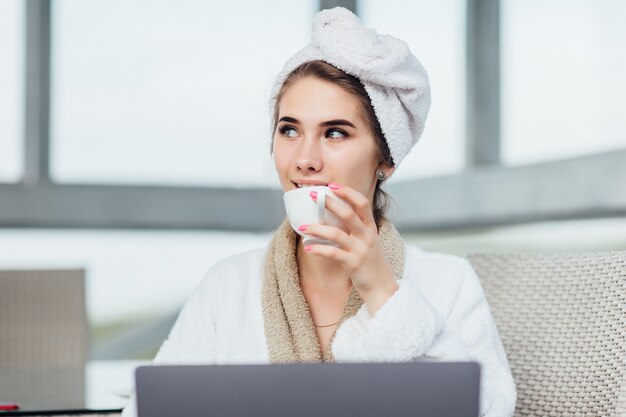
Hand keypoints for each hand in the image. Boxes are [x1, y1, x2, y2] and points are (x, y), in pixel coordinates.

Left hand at [299, 182, 398, 315]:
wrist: (382, 288)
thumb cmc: (372, 263)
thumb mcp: (369, 241)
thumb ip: (357, 228)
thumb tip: (336, 214)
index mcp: (371, 228)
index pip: (362, 203)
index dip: (347, 192)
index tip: (332, 185)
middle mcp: (367, 236)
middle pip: (349, 214)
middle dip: (329, 203)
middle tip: (312, 195)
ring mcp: (361, 250)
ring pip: (336, 234)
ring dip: (317, 229)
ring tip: (302, 227)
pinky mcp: (353, 264)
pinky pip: (332, 253)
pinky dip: (318, 249)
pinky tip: (308, 247)